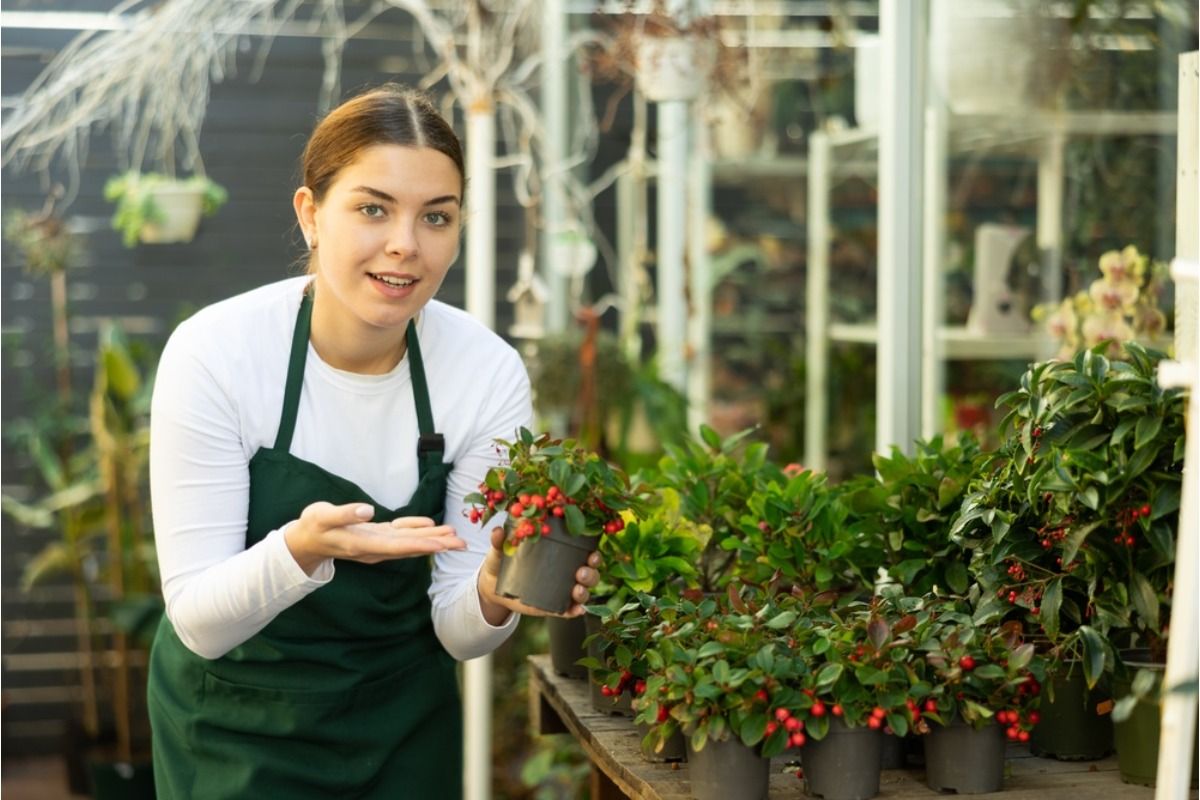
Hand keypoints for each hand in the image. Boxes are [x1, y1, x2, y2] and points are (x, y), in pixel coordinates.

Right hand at [285, 501, 465, 574]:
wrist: (304, 540)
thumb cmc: (312, 526)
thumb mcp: (323, 516)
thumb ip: (345, 513)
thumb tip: (368, 510)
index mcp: (362, 544)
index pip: (397, 546)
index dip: (421, 544)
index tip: (443, 544)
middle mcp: (373, 549)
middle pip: (410, 547)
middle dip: (437, 545)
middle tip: (463, 543)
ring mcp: (376, 545)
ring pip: (409, 543)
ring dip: (433, 539)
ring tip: (456, 537)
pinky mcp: (376, 538)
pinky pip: (401, 536)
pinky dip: (417, 531)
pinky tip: (432, 525)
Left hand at [477, 526, 599, 624]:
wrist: (493, 584)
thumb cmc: (503, 559)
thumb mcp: (502, 550)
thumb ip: (500, 541)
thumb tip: (498, 531)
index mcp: (560, 553)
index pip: (585, 553)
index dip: (593, 554)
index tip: (592, 554)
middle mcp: (565, 572)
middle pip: (589, 574)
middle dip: (591, 574)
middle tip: (581, 573)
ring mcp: (560, 591)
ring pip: (583, 593)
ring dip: (585, 592)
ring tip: (577, 590)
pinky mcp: (552, 607)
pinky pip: (569, 610)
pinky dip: (576, 611)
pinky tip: (577, 610)